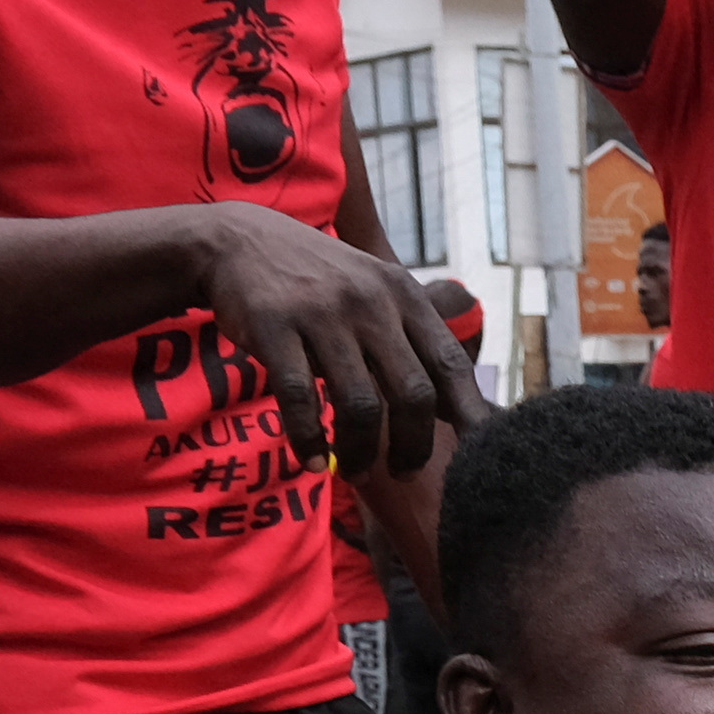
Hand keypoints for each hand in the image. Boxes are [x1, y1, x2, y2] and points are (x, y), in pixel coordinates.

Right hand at [197, 204, 484, 479]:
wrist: (238, 239)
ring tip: (357, 473)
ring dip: (362, 453)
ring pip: (361, 406)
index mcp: (403, 295)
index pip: (450, 364)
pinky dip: (308, 439)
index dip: (469, 416)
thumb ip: (412, 340)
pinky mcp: (274, 326)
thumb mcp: (375, 290)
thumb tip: (461, 408)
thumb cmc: (318, 281)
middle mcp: (370, 301)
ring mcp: (322, 313)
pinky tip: (312, 460)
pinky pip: (301, 399)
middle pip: (413, 394)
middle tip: (406, 474)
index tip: (476, 456)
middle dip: (413, 447)